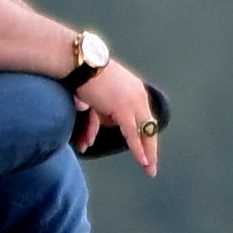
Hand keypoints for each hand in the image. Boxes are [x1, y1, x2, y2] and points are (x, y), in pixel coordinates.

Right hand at [70, 52, 164, 176]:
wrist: (81, 62)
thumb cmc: (84, 76)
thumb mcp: (98, 99)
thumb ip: (101, 116)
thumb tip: (93, 136)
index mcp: (136, 91)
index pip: (145, 118)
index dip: (146, 136)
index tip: (149, 151)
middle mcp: (139, 95)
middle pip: (149, 127)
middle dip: (151, 149)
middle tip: (152, 166)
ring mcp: (133, 101)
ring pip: (145, 133)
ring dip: (147, 153)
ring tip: (149, 169)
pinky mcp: (124, 108)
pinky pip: (133, 133)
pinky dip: (138, 149)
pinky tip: (144, 161)